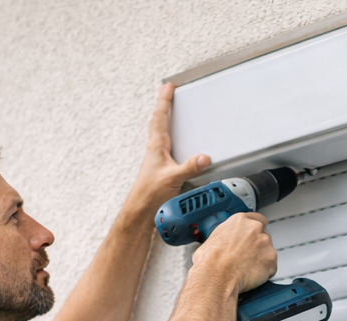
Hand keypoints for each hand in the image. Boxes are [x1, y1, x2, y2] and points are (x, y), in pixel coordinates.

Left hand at [127, 83, 210, 211]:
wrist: (142, 208)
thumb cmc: (151, 192)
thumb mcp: (173, 178)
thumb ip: (189, 167)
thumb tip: (204, 157)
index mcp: (156, 145)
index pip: (160, 117)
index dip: (164, 100)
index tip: (168, 86)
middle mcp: (155, 148)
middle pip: (158, 119)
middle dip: (163, 105)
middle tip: (167, 92)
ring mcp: (156, 156)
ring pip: (159, 131)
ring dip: (163, 118)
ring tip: (168, 109)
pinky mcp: (160, 165)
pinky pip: (163, 143)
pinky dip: (167, 134)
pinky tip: (172, 139)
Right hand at [192, 213, 276, 293]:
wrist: (216, 276)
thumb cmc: (211, 260)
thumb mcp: (213, 238)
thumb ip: (226, 235)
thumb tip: (224, 242)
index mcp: (240, 220)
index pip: (257, 219)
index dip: (254, 231)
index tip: (251, 237)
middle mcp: (255, 229)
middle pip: (263, 236)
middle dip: (257, 246)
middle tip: (245, 257)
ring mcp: (266, 244)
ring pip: (268, 252)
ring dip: (260, 259)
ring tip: (246, 268)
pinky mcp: (271, 260)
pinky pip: (271, 267)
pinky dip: (264, 272)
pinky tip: (251, 275)